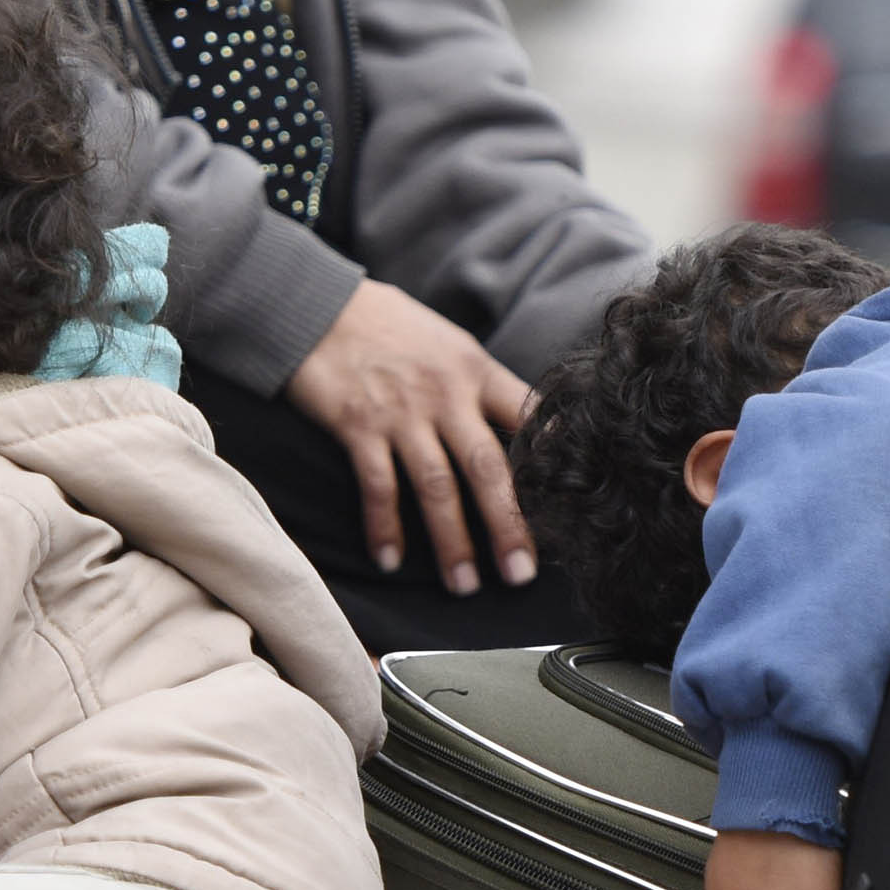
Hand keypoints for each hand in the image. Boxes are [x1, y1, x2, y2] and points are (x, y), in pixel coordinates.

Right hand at [282, 278, 538, 592]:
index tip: (574, 498)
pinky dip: (385, 525)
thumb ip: (480, 384)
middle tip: (521, 573)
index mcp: (475, 370)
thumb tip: (520, 425)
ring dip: (452, 540)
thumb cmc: (387, 324)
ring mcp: (402, 412)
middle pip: (488, 467)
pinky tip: (391, 559)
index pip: (527, 415)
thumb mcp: (448, 342)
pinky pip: (378, 485)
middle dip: (508, 524)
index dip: (552, 457)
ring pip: (436, 486)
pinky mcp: (358, 425)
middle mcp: (445, 394)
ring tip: (465, 584)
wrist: (315, 304)